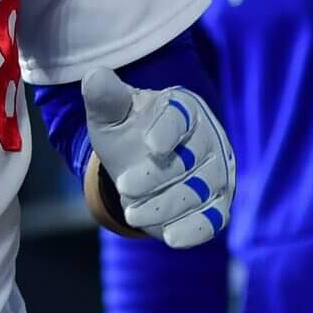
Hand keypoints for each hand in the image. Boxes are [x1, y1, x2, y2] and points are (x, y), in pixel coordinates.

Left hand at [82, 69, 233, 249]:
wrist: (139, 162)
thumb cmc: (128, 131)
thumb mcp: (111, 114)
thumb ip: (105, 97)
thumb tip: (95, 75)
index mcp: (184, 108)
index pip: (180, 117)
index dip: (167, 130)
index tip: (150, 145)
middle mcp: (208, 139)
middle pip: (189, 160)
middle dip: (156, 176)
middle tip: (125, 185)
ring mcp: (215, 174)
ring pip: (198, 192)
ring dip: (165, 205)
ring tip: (131, 212)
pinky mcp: (216, 205)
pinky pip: (213, 219)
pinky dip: (195, 229)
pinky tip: (172, 237)